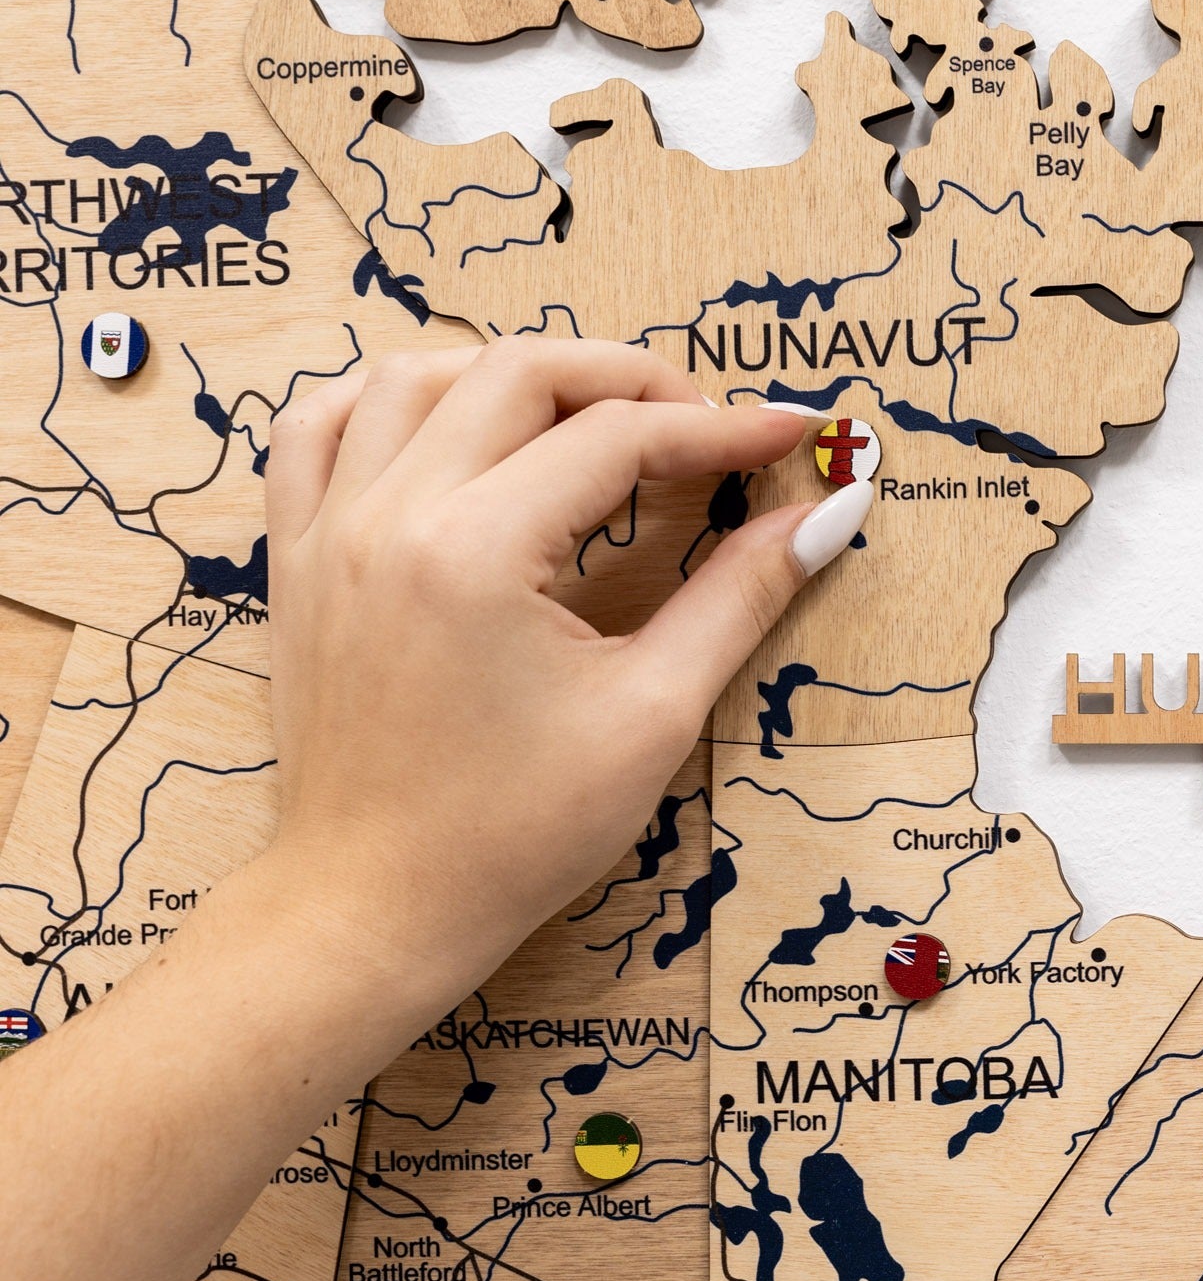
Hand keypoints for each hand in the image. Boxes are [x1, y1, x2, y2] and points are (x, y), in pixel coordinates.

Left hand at [262, 336, 869, 1012]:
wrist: (376, 908)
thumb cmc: (514, 834)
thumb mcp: (651, 715)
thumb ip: (739, 597)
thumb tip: (827, 515)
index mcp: (477, 551)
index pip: (619, 436)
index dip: (720, 426)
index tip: (789, 432)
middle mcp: (390, 516)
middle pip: (521, 372)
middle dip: (631, 380)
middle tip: (704, 424)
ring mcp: (329, 532)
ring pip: (414, 375)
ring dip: (515, 374)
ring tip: (589, 416)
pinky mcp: (297, 561)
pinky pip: (319, 429)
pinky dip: (386, 400)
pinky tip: (449, 423)